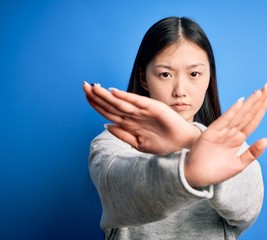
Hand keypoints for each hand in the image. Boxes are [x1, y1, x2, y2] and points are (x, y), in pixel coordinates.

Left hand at [83, 82, 200, 154]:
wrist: (183, 145)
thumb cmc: (163, 145)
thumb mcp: (138, 144)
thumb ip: (123, 135)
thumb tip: (106, 125)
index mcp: (129, 124)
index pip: (109, 111)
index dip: (96, 104)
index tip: (85, 95)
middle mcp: (134, 115)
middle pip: (112, 104)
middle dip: (97, 96)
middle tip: (83, 85)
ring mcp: (143, 111)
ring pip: (121, 101)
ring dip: (107, 95)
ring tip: (93, 87)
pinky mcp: (154, 107)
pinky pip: (137, 101)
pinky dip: (126, 96)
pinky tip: (114, 92)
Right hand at [184, 83, 266, 187]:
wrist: (196, 177)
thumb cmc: (216, 172)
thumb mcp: (239, 164)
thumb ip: (252, 153)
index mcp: (238, 139)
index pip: (252, 121)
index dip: (261, 109)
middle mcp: (231, 132)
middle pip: (247, 114)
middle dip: (258, 101)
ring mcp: (221, 132)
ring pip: (238, 115)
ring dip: (248, 103)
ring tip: (259, 91)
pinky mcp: (211, 133)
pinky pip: (223, 121)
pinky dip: (231, 112)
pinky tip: (240, 103)